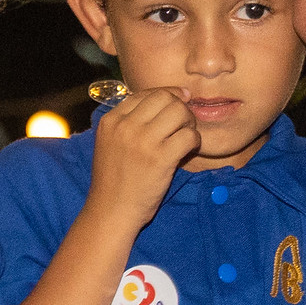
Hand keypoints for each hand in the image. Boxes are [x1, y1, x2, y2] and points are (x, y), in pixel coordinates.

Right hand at [86, 87, 199, 233]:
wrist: (112, 210)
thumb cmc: (114, 180)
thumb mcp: (111, 143)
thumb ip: (128, 122)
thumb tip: (164, 100)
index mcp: (111, 120)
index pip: (145, 94)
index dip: (167, 96)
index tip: (179, 103)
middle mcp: (125, 126)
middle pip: (165, 98)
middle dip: (179, 108)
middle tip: (182, 124)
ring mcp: (143, 141)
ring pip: (179, 112)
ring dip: (189, 123)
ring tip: (185, 137)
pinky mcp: (161, 158)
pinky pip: (189, 136)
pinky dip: (195, 141)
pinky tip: (188, 150)